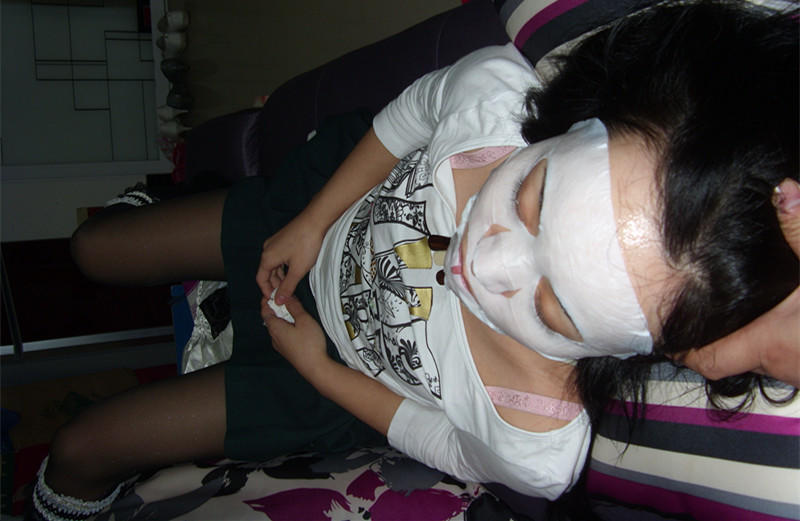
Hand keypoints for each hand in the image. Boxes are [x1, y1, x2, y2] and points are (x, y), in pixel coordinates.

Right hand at [256, 213, 324, 304]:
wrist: (316, 221)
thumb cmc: (307, 241)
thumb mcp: (298, 270)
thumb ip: (287, 286)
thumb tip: (279, 299)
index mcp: (267, 257)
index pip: (260, 279)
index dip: (266, 291)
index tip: (274, 299)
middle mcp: (268, 249)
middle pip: (266, 272)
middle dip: (274, 285)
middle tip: (283, 295)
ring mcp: (275, 243)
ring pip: (274, 265)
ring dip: (280, 276)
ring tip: (289, 285)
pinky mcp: (283, 239)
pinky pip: (279, 257)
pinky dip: (283, 267)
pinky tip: (292, 271)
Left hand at [262, 294, 329, 377]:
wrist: (316, 368)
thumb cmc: (310, 345)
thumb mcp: (304, 320)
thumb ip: (294, 307)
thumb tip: (287, 297)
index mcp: (275, 328)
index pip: (265, 310)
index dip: (267, 300)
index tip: (273, 292)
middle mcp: (274, 337)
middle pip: (270, 319)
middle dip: (276, 308)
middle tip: (285, 299)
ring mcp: (280, 346)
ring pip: (276, 328)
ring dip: (282, 318)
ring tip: (292, 311)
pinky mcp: (287, 352)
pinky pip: (282, 335)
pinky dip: (286, 327)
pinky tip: (297, 326)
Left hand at [681, 178, 799, 386]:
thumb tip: (782, 188)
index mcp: (772, 343)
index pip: (706, 360)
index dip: (683, 349)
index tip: (668, 333)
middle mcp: (785, 366)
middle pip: (732, 360)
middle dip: (716, 339)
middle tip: (699, 311)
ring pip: (765, 360)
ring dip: (752, 339)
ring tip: (741, 309)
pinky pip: (793, 359)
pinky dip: (783, 342)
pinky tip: (791, 316)